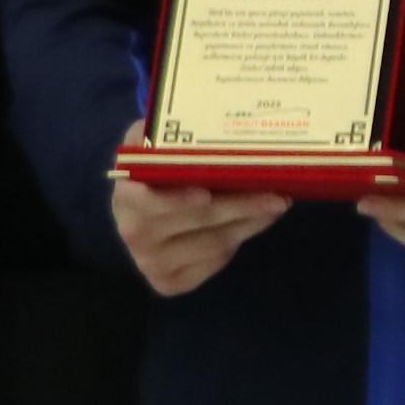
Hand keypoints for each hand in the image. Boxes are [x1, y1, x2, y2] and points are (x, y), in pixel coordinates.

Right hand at [106, 121, 290, 295]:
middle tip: (278, 194)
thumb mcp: (150, 143)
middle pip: (197, 221)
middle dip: (241, 206)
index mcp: (126, 195)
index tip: (205, 194)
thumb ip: (160, 133)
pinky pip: (216, 262)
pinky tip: (255, 221)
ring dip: (250, 222)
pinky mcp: (169, 283)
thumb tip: (200, 122)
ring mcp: (151, 263)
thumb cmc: (153, 169)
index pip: (147, 202)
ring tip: (277, 203)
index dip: (175, 200)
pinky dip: (240, 239)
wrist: (139, 210)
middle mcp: (134, 234)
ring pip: (214, 243)